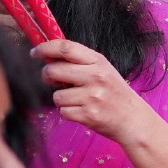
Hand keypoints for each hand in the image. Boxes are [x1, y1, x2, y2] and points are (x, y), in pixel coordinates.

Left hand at [32, 39, 153, 144]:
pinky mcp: (89, 115)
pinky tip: (82, 110)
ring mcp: (93, 96)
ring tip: (77, 100)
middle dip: (47, 76)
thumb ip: (78, 62)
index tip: (35, 52)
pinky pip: (63, 111)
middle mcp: (96, 77)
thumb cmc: (114, 93)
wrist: (132, 119)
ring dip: (61, 98)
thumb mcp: (102, 70)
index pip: (65, 48)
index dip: (45, 48)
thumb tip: (47, 56)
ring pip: (56, 95)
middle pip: (54, 70)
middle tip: (53, 80)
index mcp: (98, 62)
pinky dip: (69, 112)